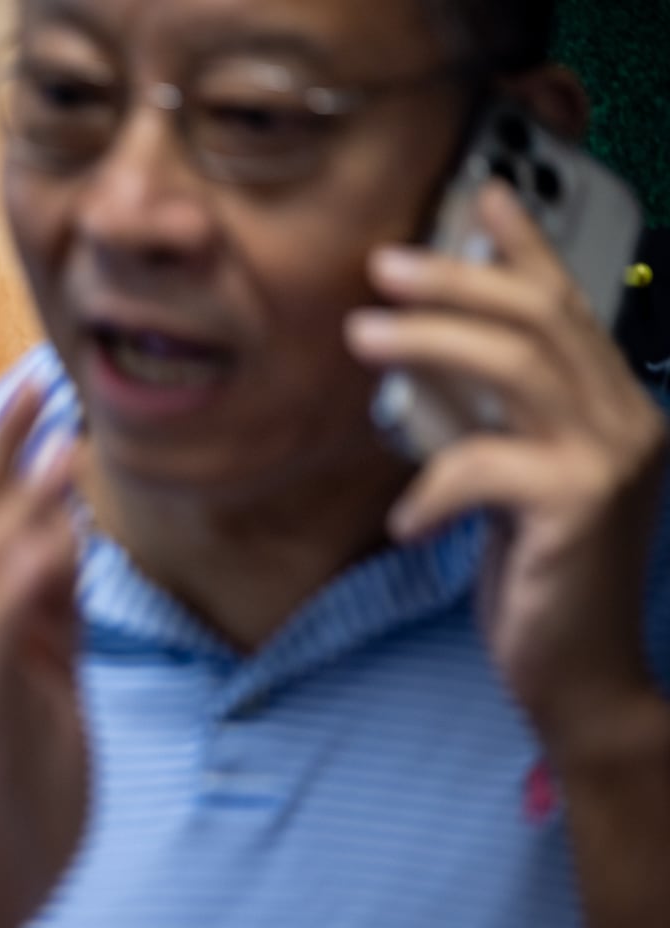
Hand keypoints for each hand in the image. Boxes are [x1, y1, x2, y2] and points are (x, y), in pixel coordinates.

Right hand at [0, 382, 88, 927]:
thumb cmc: (15, 788)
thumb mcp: (46, 679)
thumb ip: (49, 608)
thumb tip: (64, 529)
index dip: (6, 454)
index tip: (42, 390)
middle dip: (1, 454)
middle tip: (40, 382)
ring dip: (15, 506)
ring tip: (60, 444)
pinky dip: (14, 590)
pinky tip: (49, 547)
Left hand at [348, 181, 667, 760]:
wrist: (578, 673)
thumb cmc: (535, 575)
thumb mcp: (512, 482)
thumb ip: (493, 421)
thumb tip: (426, 360)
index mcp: (611, 404)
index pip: (567, 307)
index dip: (526, 247)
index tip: (481, 195)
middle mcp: (626, 418)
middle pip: (538, 318)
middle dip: (457, 279)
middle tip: (382, 266)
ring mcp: (610, 459)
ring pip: (516, 366)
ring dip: (431, 341)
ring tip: (361, 335)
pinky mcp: (578, 507)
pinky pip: (483, 468)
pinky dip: (431, 487)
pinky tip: (405, 520)